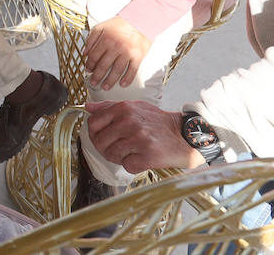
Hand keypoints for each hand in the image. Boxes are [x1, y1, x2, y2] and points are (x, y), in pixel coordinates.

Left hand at [84, 16, 151, 89]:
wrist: (140, 20)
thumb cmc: (120, 25)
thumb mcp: (102, 27)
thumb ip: (92, 39)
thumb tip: (85, 53)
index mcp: (105, 39)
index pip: (94, 56)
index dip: (90, 65)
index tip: (88, 70)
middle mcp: (116, 47)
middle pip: (104, 65)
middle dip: (97, 76)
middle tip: (94, 82)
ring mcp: (127, 52)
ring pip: (117, 70)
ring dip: (110, 80)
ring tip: (105, 87)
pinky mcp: (138, 56)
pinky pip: (132, 71)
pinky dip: (127, 79)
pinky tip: (122, 84)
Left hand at [85, 100, 201, 171]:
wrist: (186, 135)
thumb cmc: (158, 123)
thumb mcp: (135, 107)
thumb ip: (109, 107)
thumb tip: (87, 107)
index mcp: (123, 108)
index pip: (93, 124)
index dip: (95, 134)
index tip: (104, 138)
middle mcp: (130, 122)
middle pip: (100, 142)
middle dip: (106, 149)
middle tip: (120, 150)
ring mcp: (139, 138)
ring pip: (112, 155)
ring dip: (120, 158)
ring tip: (132, 153)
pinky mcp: (148, 155)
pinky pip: (128, 166)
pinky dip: (133, 166)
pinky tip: (142, 159)